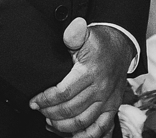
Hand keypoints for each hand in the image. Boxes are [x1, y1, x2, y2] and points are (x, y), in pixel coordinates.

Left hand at [29, 18, 133, 137]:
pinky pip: (101, 128)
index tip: (34, 102)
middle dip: (50, 113)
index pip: (63, 92)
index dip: (45, 100)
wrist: (121, 47)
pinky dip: (86, 136)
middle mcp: (100, 89)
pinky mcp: (113, 107)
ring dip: (64, 126)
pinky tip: (73, 136)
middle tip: (40, 111)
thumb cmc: (99, 43)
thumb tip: (73, 28)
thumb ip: (74, 34)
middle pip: (71, 109)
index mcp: (90, 72)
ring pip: (83, 122)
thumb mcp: (86, 35)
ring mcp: (108, 100)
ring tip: (50, 122)